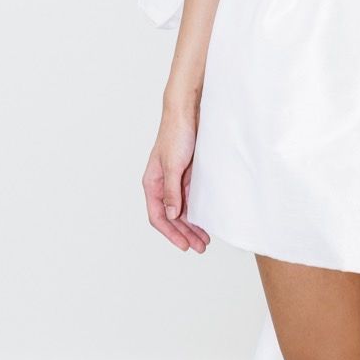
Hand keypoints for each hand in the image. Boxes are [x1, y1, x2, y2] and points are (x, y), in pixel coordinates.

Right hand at [142, 107, 210, 252]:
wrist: (188, 113)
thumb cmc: (176, 134)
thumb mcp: (173, 166)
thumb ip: (172, 191)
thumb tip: (172, 214)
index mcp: (152, 183)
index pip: (158, 216)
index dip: (171, 233)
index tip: (185, 245)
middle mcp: (162, 184)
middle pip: (171, 217)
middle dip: (184, 233)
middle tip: (199, 247)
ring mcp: (175, 180)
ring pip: (182, 210)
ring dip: (192, 225)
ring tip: (205, 239)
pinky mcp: (187, 175)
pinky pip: (191, 199)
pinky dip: (197, 211)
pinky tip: (206, 219)